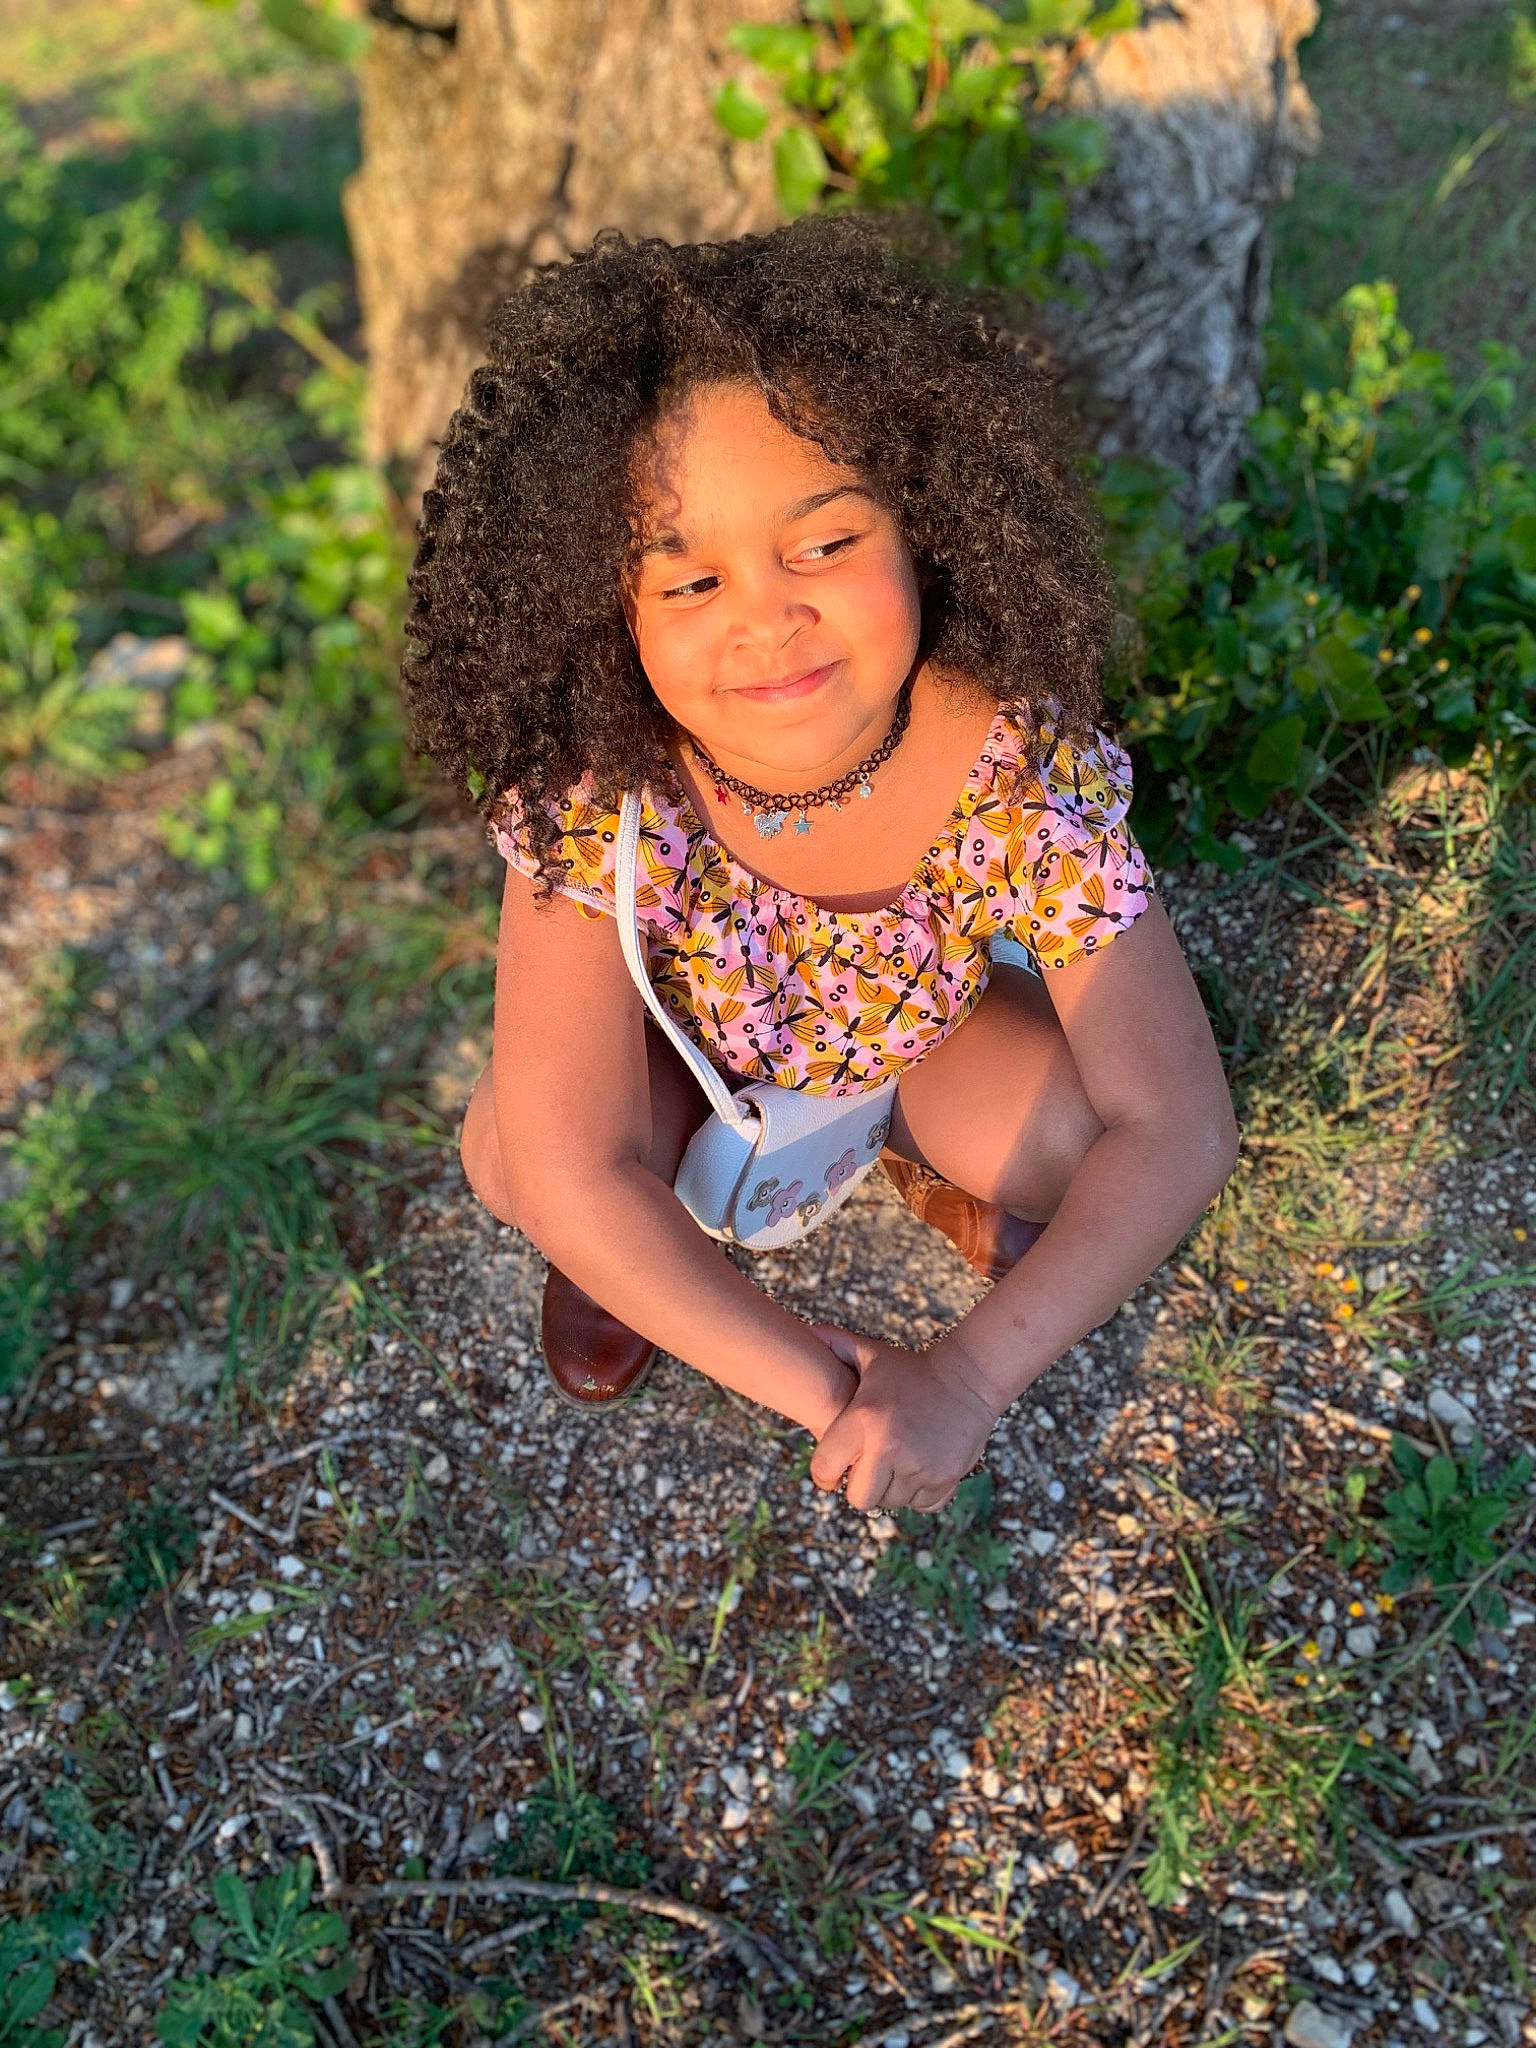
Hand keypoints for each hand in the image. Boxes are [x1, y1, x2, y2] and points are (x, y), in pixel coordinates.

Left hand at [806, 1328, 1002, 1514]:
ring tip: (897, 1460)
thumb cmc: (912, 1369)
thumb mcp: (872, 1353)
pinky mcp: (945, 1478)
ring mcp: (919, 1466)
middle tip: (869, 1467)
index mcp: (863, 1421)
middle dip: (860, 1486)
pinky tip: (919, 1468)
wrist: (970, 1378)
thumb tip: (807, 1331)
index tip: (833, 1469)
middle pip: (858, 1498)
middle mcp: (889, 1448)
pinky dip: (919, 1493)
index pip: (825, 1469)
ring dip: (891, 1487)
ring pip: (891, 1501)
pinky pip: (922, 1504)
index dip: (825, 1474)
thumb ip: (836, 1344)